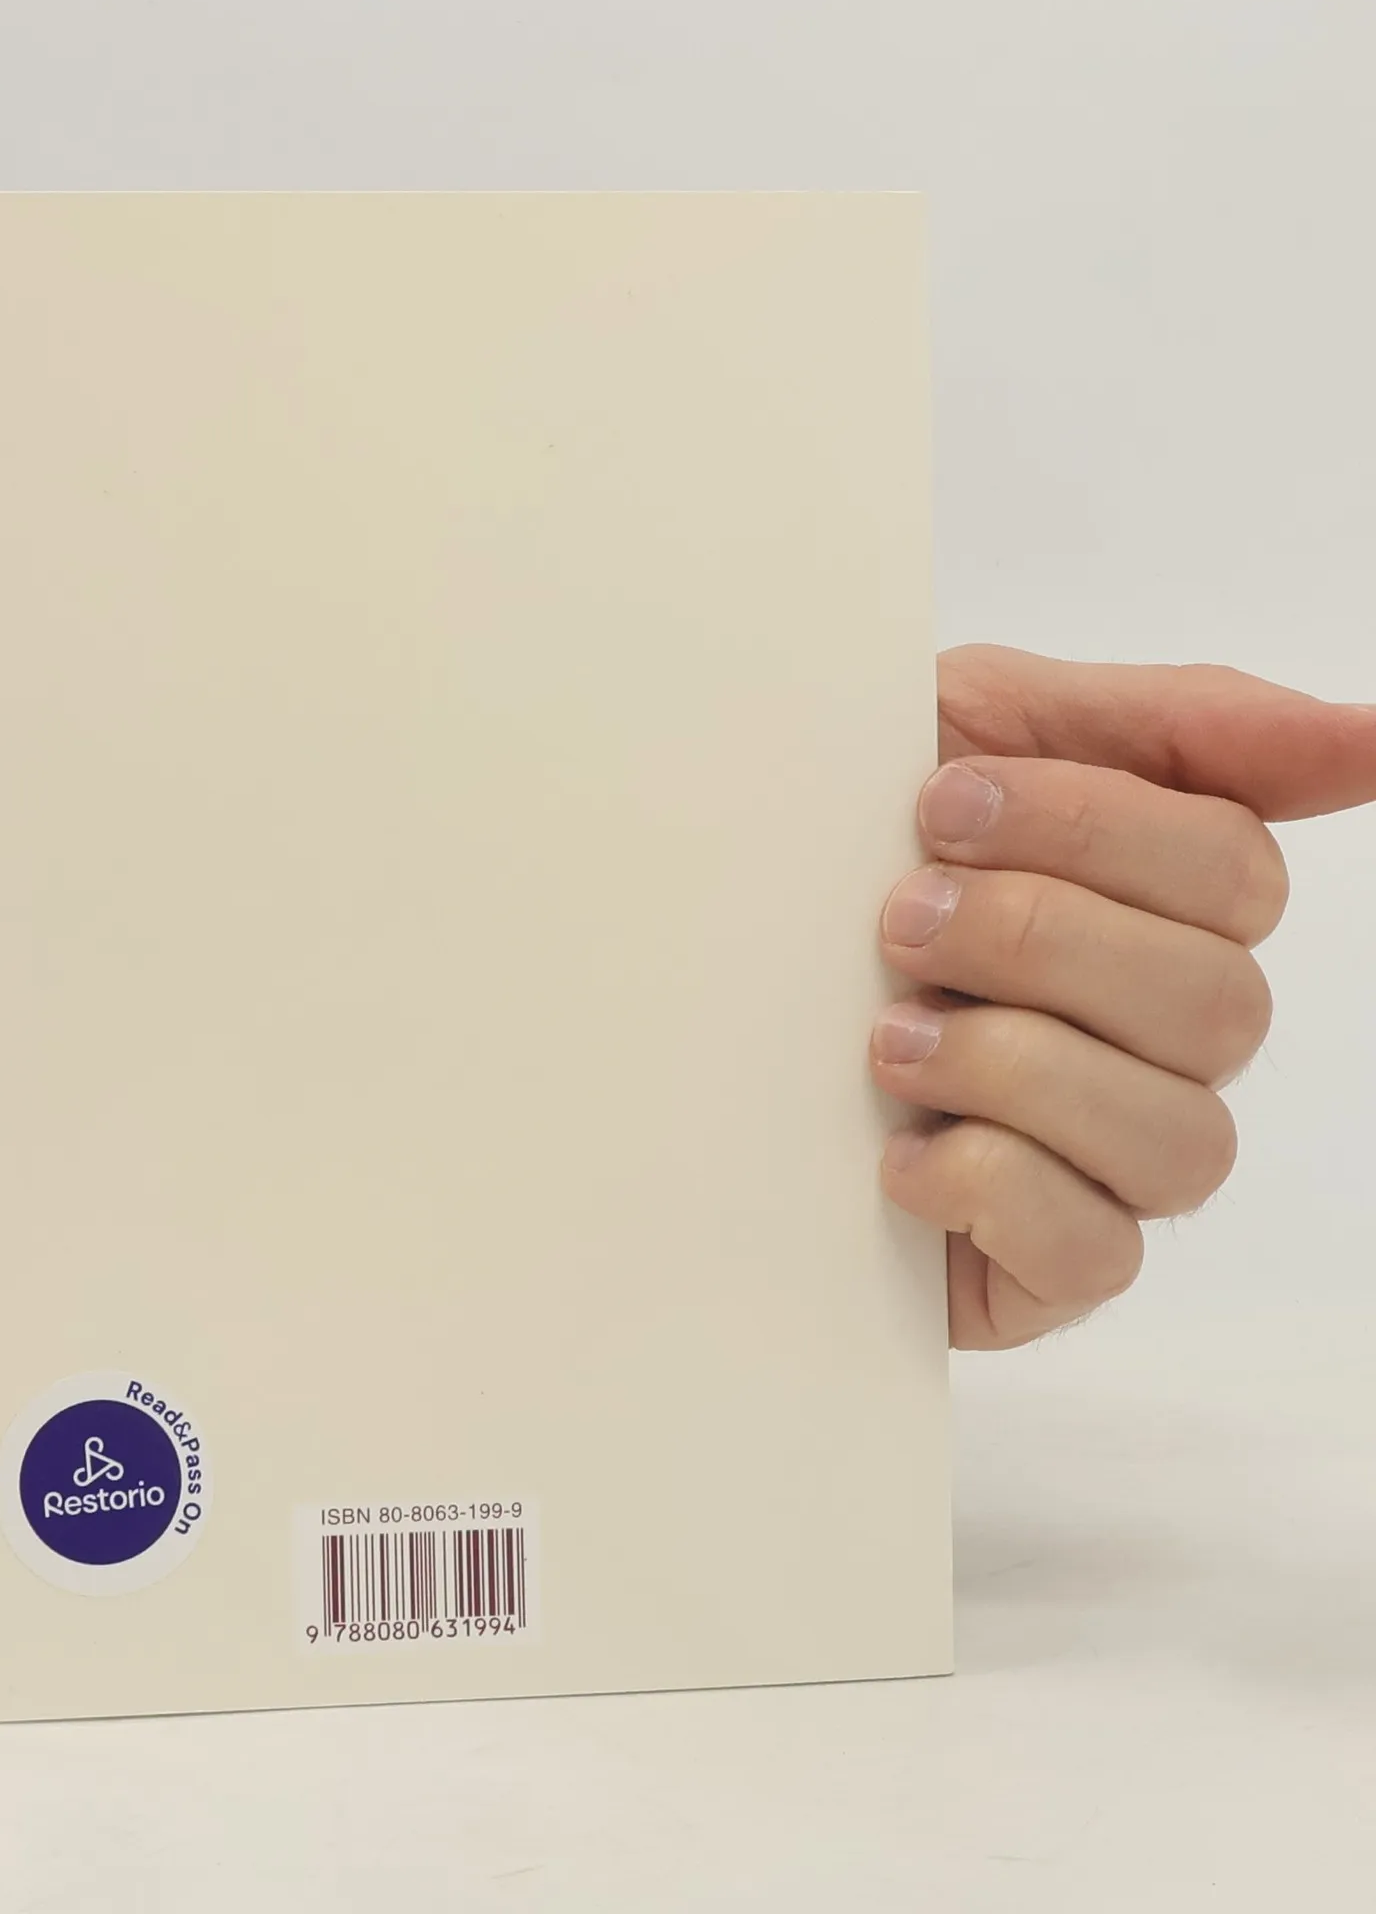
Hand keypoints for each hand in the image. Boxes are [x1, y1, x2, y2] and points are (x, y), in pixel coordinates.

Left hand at [875, 646, 1375, 1350]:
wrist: (687, 980)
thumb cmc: (839, 854)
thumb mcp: (979, 735)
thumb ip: (1168, 727)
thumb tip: (1370, 737)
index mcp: (1161, 909)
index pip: (1232, 873)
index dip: (1089, 830)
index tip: (937, 806)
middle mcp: (1162, 1041)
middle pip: (1217, 1005)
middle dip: (1037, 942)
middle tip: (896, 921)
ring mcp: (1111, 1160)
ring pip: (1181, 1141)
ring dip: (1014, 1066)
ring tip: (884, 1037)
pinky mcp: (1043, 1267)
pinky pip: (1096, 1254)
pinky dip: (992, 1191)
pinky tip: (896, 1152)